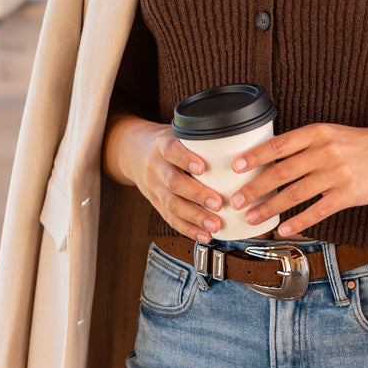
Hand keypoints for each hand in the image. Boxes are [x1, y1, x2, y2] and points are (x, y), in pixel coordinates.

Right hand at [102, 113, 222, 243]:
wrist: (132, 152)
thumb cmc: (165, 142)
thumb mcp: (176, 132)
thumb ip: (198, 138)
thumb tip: (235, 136)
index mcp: (162, 145)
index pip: (172, 151)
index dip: (185, 159)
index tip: (202, 167)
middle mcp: (155, 166)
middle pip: (173, 182)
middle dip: (197, 195)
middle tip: (218, 203)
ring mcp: (153, 187)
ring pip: (172, 204)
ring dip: (194, 217)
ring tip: (214, 225)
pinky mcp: (155, 203)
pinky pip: (170, 218)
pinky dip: (188, 229)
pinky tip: (204, 235)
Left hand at [227, 124, 367, 236]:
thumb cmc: (361, 145)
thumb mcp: (333, 134)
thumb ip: (305, 144)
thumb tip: (270, 157)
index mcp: (318, 133)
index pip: (279, 144)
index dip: (254, 156)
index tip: (235, 167)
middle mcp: (325, 152)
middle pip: (281, 172)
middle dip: (255, 188)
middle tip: (237, 201)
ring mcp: (337, 174)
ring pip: (295, 194)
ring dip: (270, 208)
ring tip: (253, 218)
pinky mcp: (349, 194)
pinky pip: (317, 211)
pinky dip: (298, 222)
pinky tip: (284, 229)